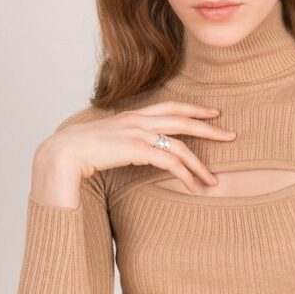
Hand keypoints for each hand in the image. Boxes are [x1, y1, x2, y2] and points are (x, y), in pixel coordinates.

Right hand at [35, 100, 237, 200]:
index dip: (194, 107)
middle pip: (183, 120)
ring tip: (214, 180)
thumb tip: (136, 149)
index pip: (171, 106)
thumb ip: (124, 140)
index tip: (213, 111)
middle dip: (210, 128)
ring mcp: (138, 134)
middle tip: (231, 136)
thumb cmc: (81, 150)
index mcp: (133, 115)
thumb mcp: (107, 139)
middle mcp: (139, 120)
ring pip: (180, 146)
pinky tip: (192, 187)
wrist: (63, 153)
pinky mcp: (136, 150)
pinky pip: (169, 163)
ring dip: (200, 164)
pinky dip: (184, 175)